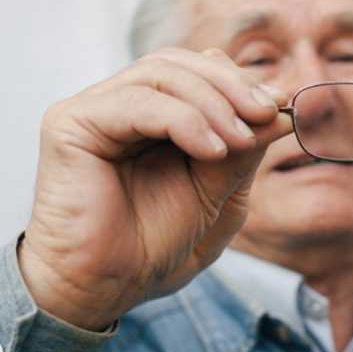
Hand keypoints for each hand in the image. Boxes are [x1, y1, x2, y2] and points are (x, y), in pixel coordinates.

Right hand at [19, 48, 291, 329]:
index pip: (195, 72)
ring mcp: (93, 111)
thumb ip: (242, 152)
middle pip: (179, 63)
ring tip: (242, 139)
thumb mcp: (216, 194)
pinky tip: (213, 150)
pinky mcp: (71, 123)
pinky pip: (138, 102)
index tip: (280, 105)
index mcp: (150, 118)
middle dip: (232, 86)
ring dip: (214, 102)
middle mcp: (119, 106)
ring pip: (161, 73)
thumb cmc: (153, 246)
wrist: (106, 288)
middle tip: (267, 113)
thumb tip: (281, 109)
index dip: (239, 82)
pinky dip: (185, 119)